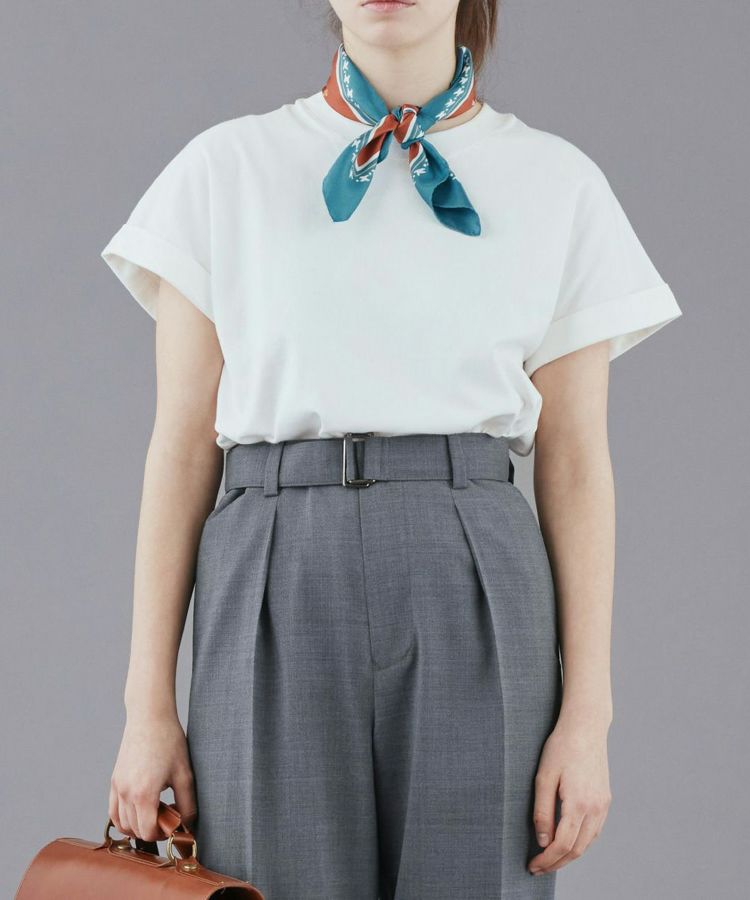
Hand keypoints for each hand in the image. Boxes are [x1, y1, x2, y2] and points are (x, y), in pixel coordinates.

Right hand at [109, 713, 196, 841]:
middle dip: (152, 830)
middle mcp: (126, 793)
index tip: (174, 824)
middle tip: (168, 817)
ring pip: (121, 823)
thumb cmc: (169, 741)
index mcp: (144, 794)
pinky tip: (140, 810)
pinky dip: (124, 817)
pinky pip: (113, 810)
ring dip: (137, 826)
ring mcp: (117, 787)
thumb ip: (187, 803)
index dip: (162, 834)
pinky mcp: (114, 780)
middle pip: (134, 830)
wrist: (150, 717)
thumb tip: (188, 824)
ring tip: (155, 812)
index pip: (147, 832)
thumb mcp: (185, 773)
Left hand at [527, 713, 611, 875]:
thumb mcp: (544, 777)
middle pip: (576, 849)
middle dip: (557, 863)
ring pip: (587, 843)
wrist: (586, 727)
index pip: (562, 844)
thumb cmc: (561, 748)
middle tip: (538, 868)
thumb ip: (542, 812)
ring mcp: (603, 805)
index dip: (547, 860)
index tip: (533, 866)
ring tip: (551, 859)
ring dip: (569, 855)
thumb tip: (543, 841)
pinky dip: (581, 842)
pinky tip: (569, 842)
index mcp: (578, 803)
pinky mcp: (605, 799)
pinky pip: (595, 830)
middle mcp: (595, 808)